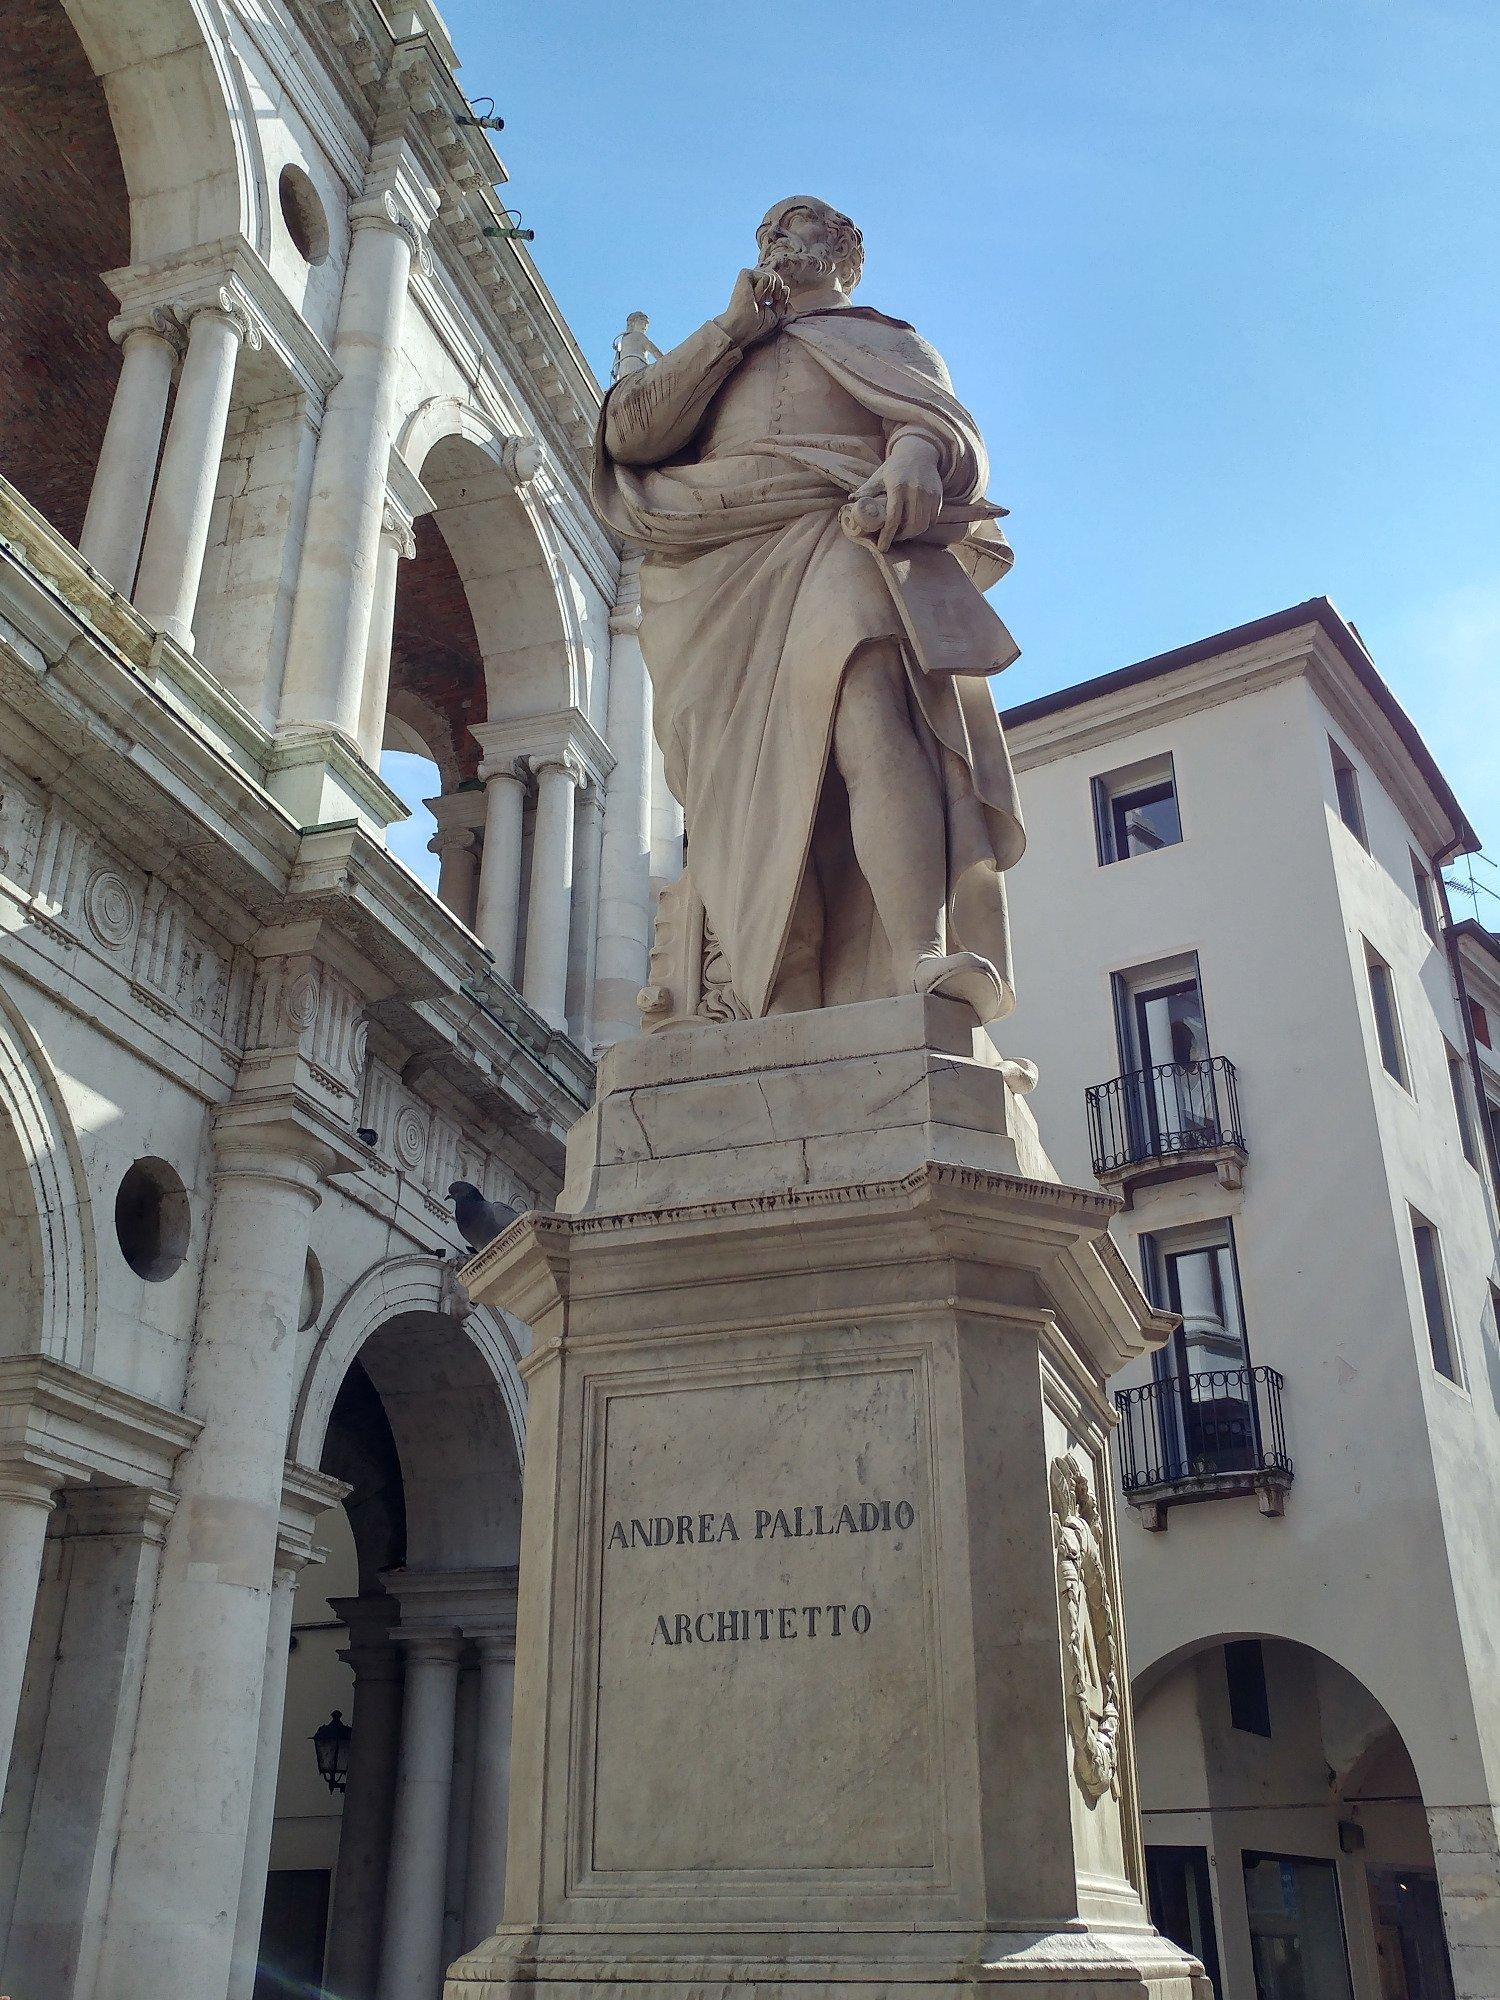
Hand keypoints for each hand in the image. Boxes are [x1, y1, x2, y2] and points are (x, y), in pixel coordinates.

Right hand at [717, 266, 790, 347]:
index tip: (770, 304)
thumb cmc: (755, 325)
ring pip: (772, 276)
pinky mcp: (745, 275)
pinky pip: (766, 277)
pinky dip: (763, 290)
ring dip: (768, 293)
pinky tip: (753, 298)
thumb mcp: (775, 314)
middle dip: (777, 291)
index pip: (776, 282)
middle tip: (766, 302)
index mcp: (759, 290)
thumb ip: (782, 301)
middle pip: (776, 276)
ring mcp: (749, 278)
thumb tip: (785, 287)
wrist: (741, 328)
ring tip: (757, 301)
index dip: (779, 293)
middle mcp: (753, 282)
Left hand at [851, 435, 944, 551]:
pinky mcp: (938, 496)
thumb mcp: (879, 475)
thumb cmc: (895, 466)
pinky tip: (915, 525)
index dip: (887, 536)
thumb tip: (851, 500)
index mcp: (897, 487)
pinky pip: (932, 519)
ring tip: (903, 533)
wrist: (919, 452)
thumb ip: (867, 489)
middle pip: (910, 526)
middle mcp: (915, 491)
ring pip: (923, 525)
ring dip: (913, 534)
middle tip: (892, 539)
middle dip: (901, 537)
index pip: (893, 519)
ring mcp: (929, 494)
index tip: (882, 547)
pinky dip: (924, 526)